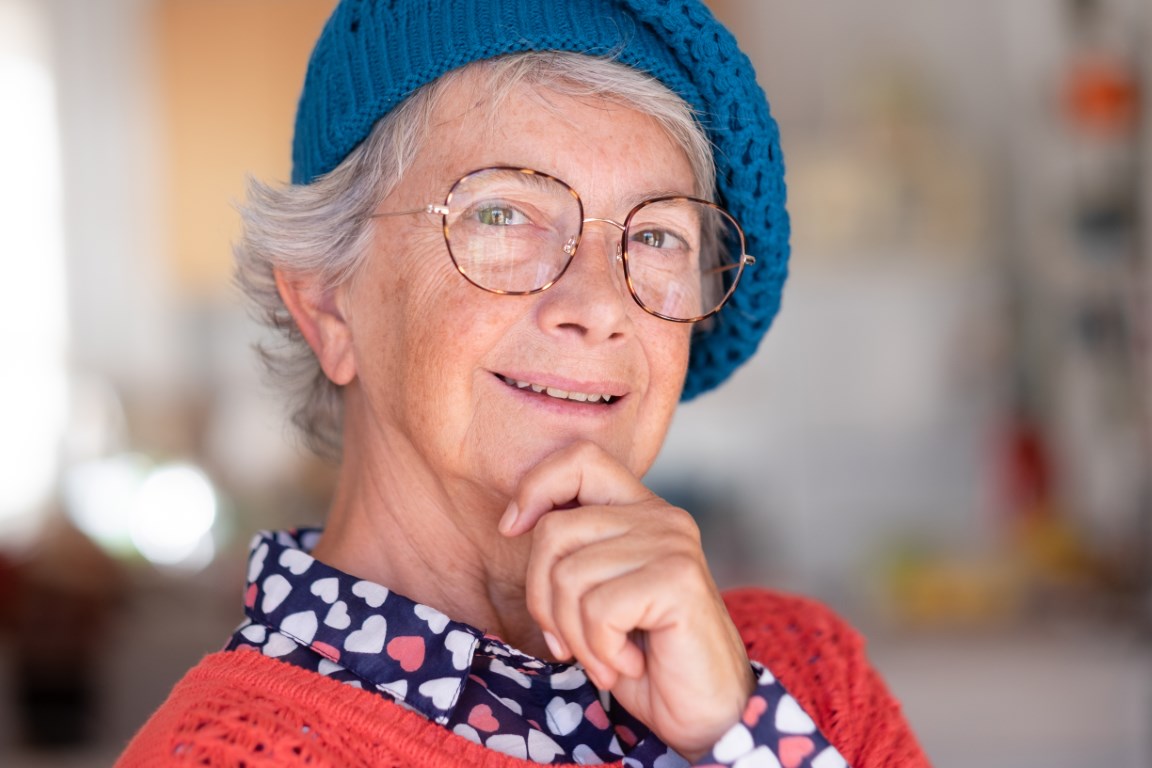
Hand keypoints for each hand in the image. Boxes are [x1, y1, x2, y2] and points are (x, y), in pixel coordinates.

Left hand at [498, 441, 754, 761]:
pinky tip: (629, 664)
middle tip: (570, 642)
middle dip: (543, 601)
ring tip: (607, 657)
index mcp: (640, 510)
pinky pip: (599, 609)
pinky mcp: (678, 580)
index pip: (580, 458)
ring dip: (575, 636)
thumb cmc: (645, 659)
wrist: (705, 715)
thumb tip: (514, 522)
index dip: (536, 487)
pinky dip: (600, 650)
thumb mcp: (594, 595)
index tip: (513, 529)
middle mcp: (661, 517)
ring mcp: (672, 544)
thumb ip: (569, 553)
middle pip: (555, 531)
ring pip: (570, 576)